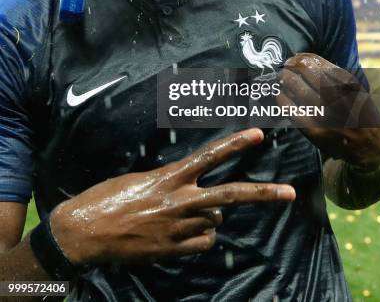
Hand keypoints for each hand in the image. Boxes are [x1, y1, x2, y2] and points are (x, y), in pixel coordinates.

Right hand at [50, 128, 294, 264]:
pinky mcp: (173, 250)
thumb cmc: (108, 197)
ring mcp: (179, 228)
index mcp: (170, 177)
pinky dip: (198, 238)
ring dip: (207, 218)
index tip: (258, 135)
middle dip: (262, 194)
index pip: (210, 156)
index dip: (235, 144)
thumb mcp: (141, 179)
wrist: (84, 232)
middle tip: (290, 193)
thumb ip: (173, 183)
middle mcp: (179, 201)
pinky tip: (178, 235)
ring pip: (215, 222)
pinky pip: (203, 243)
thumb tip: (196, 193)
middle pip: (229, 195)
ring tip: (181, 214)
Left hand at [277, 54, 379, 167]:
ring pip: (296, 88)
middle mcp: (337, 96)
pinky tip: (281, 94)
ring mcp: (325, 114)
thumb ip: (334, 75)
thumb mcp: (356, 89)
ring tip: (282, 78)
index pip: (316, 62)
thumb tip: (303, 60)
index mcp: (348, 83)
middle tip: (286, 67)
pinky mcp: (314, 130)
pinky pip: (291, 109)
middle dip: (291, 66)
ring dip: (285, 79)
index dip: (301, 58)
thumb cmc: (359, 112)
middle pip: (304, 71)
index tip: (295, 58)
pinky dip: (282, 99)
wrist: (369, 145)